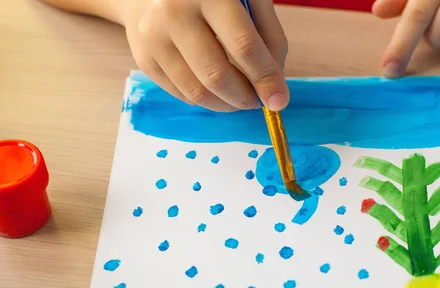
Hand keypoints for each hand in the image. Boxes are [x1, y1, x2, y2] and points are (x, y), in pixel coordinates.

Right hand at [121, 0, 288, 111]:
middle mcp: (174, 13)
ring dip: (226, 105)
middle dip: (245, 98)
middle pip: (218, 75)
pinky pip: (181, 93)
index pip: (243, 46)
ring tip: (240, 99)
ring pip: (197, 92)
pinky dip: (206, 100)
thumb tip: (275, 81)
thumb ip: (267, 33)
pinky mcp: (143, 58)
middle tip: (258, 101)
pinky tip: (217, 91)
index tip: (279, 100)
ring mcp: (153, 37)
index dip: (265, 78)